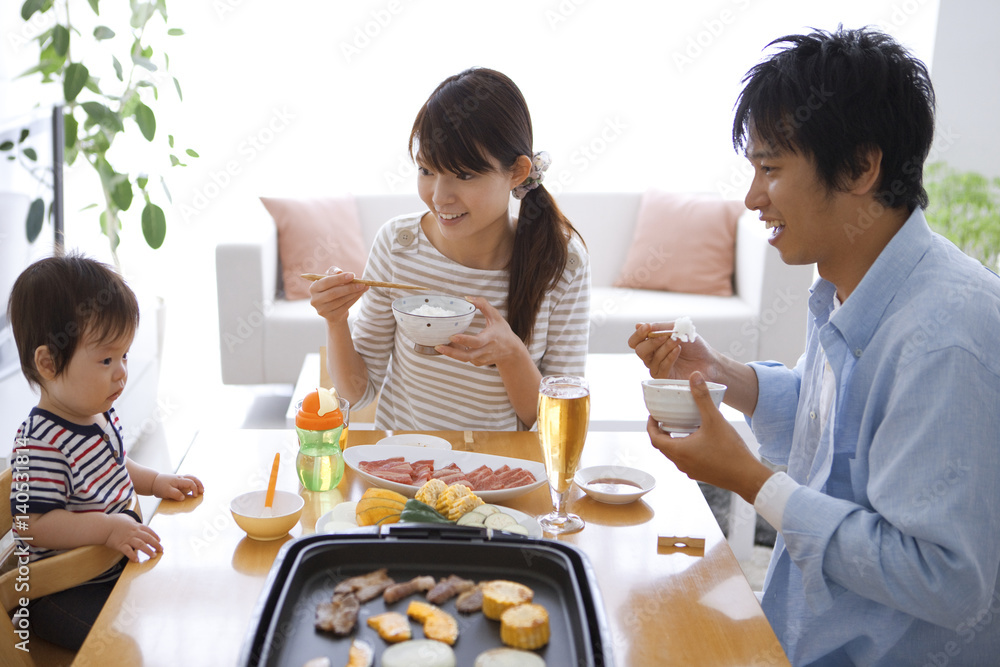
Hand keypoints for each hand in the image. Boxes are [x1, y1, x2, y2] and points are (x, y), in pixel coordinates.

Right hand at [105, 512, 161, 561]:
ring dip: (148, 550)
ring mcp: (127, 538)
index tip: (159, 540)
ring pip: (141, 545)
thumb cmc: (113, 521)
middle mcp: (134, 532)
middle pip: (148, 538)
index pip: (149, 531)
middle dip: (156, 544)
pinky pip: (128, 551)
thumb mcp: (125, 518)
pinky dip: (132, 556)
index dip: (155, 536)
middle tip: (161, 550)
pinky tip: (136, 560)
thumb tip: (133, 521)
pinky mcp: (120, 544)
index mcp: (135, 526)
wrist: (103, 525)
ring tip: (153, 556)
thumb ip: (131, 521)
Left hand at [152, 473, 204, 500]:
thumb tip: (183, 498)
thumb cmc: (160, 486)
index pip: (190, 483)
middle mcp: (181, 478)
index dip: (194, 489)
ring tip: (201, 490)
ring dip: (198, 483)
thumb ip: (175, 494)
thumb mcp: (166, 492)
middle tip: (202, 491)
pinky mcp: (180, 482)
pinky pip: (189, 481)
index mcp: (179, 480)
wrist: (154, 481)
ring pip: (192, 478)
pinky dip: (194, 484)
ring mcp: (181, 479)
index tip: (194, 496)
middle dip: (199, 484)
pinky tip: (194, 489)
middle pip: (193, 478)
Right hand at [308, 269, 367, 323]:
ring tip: (364, 287)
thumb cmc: (332, 289)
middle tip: (361, 283)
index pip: (326, 282)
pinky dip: (354, 299)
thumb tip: (339, 272)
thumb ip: (333, 272)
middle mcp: (315, 300)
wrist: (334, 308)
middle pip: (333, 293)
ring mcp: (322, 310)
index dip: (339, 278)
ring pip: (341, 300)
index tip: (352, 275)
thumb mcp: (331, 278)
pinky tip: (360, 293)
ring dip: (354, 293)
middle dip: (349, 287)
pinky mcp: (331, 317)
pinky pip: (345, 307)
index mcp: (313, 288)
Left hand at [435, 297, 524, 367]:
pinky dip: (457, 353)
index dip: (464, 340)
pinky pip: (465, 359)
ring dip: (452, 352)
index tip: (452, 336)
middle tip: (438, 346)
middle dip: (451, 352)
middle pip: (467, 355)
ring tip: (440, 345)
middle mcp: (486, 351)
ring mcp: (482, 358)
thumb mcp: (496, 316)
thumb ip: (483, 304)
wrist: (511, 351)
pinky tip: (451, 346)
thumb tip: (467, 298)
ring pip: (464, 358)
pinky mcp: (478, 362)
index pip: (477, 342)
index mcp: (490, 338)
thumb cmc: (502, 331)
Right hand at [629, 322, 717, 379]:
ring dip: (664, 348)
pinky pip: (660, 369)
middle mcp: (652, 357)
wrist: (710, 361)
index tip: (647, 327)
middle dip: (651, 342)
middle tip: (665, 336)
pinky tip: (677, 350)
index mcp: (652, 344)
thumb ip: (660, 327)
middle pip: (639, 351)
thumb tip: (638, 325)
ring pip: (651, 359)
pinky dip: (668, 357)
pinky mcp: (666, 379)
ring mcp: (658, 368)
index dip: (639, 334)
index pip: (635, 341)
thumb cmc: (694, 346)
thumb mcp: (678, 330)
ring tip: (678, 342)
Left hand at [646, 371, 772, 504]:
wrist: (747, 477)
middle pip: (662, 447)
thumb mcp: (714, 420)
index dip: (650, 426)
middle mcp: (681, 463)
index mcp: (679, 451)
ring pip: (674, 454)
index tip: (653, 415)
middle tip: (665, 418)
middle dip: (661, 432)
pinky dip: (685, 449)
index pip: (654, 438)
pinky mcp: (701, 474)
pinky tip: (697, 439)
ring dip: (673, 441)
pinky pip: (686, 460)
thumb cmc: (730, 450)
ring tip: (680, 426)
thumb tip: (694, 376)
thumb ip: (702, 398)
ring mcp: (691, 471)